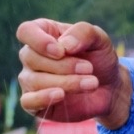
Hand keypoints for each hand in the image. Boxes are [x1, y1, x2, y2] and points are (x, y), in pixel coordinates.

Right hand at [16, 19, 133, 128]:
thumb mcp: (99, 39)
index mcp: (42, 33)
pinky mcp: (34, 103)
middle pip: (31, 57)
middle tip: (89, 68)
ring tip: (92, 83)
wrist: (108, 88)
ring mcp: (30, 80)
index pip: (25, 31)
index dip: (39, 41)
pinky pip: (27, 102)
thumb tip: (64, 45)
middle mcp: (31, 56)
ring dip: (66, 82)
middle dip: (63, 65)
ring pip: (34, 80)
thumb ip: (83, 33)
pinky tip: (61, 95)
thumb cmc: (98, 58)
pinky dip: (43, 98)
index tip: (61, 51)